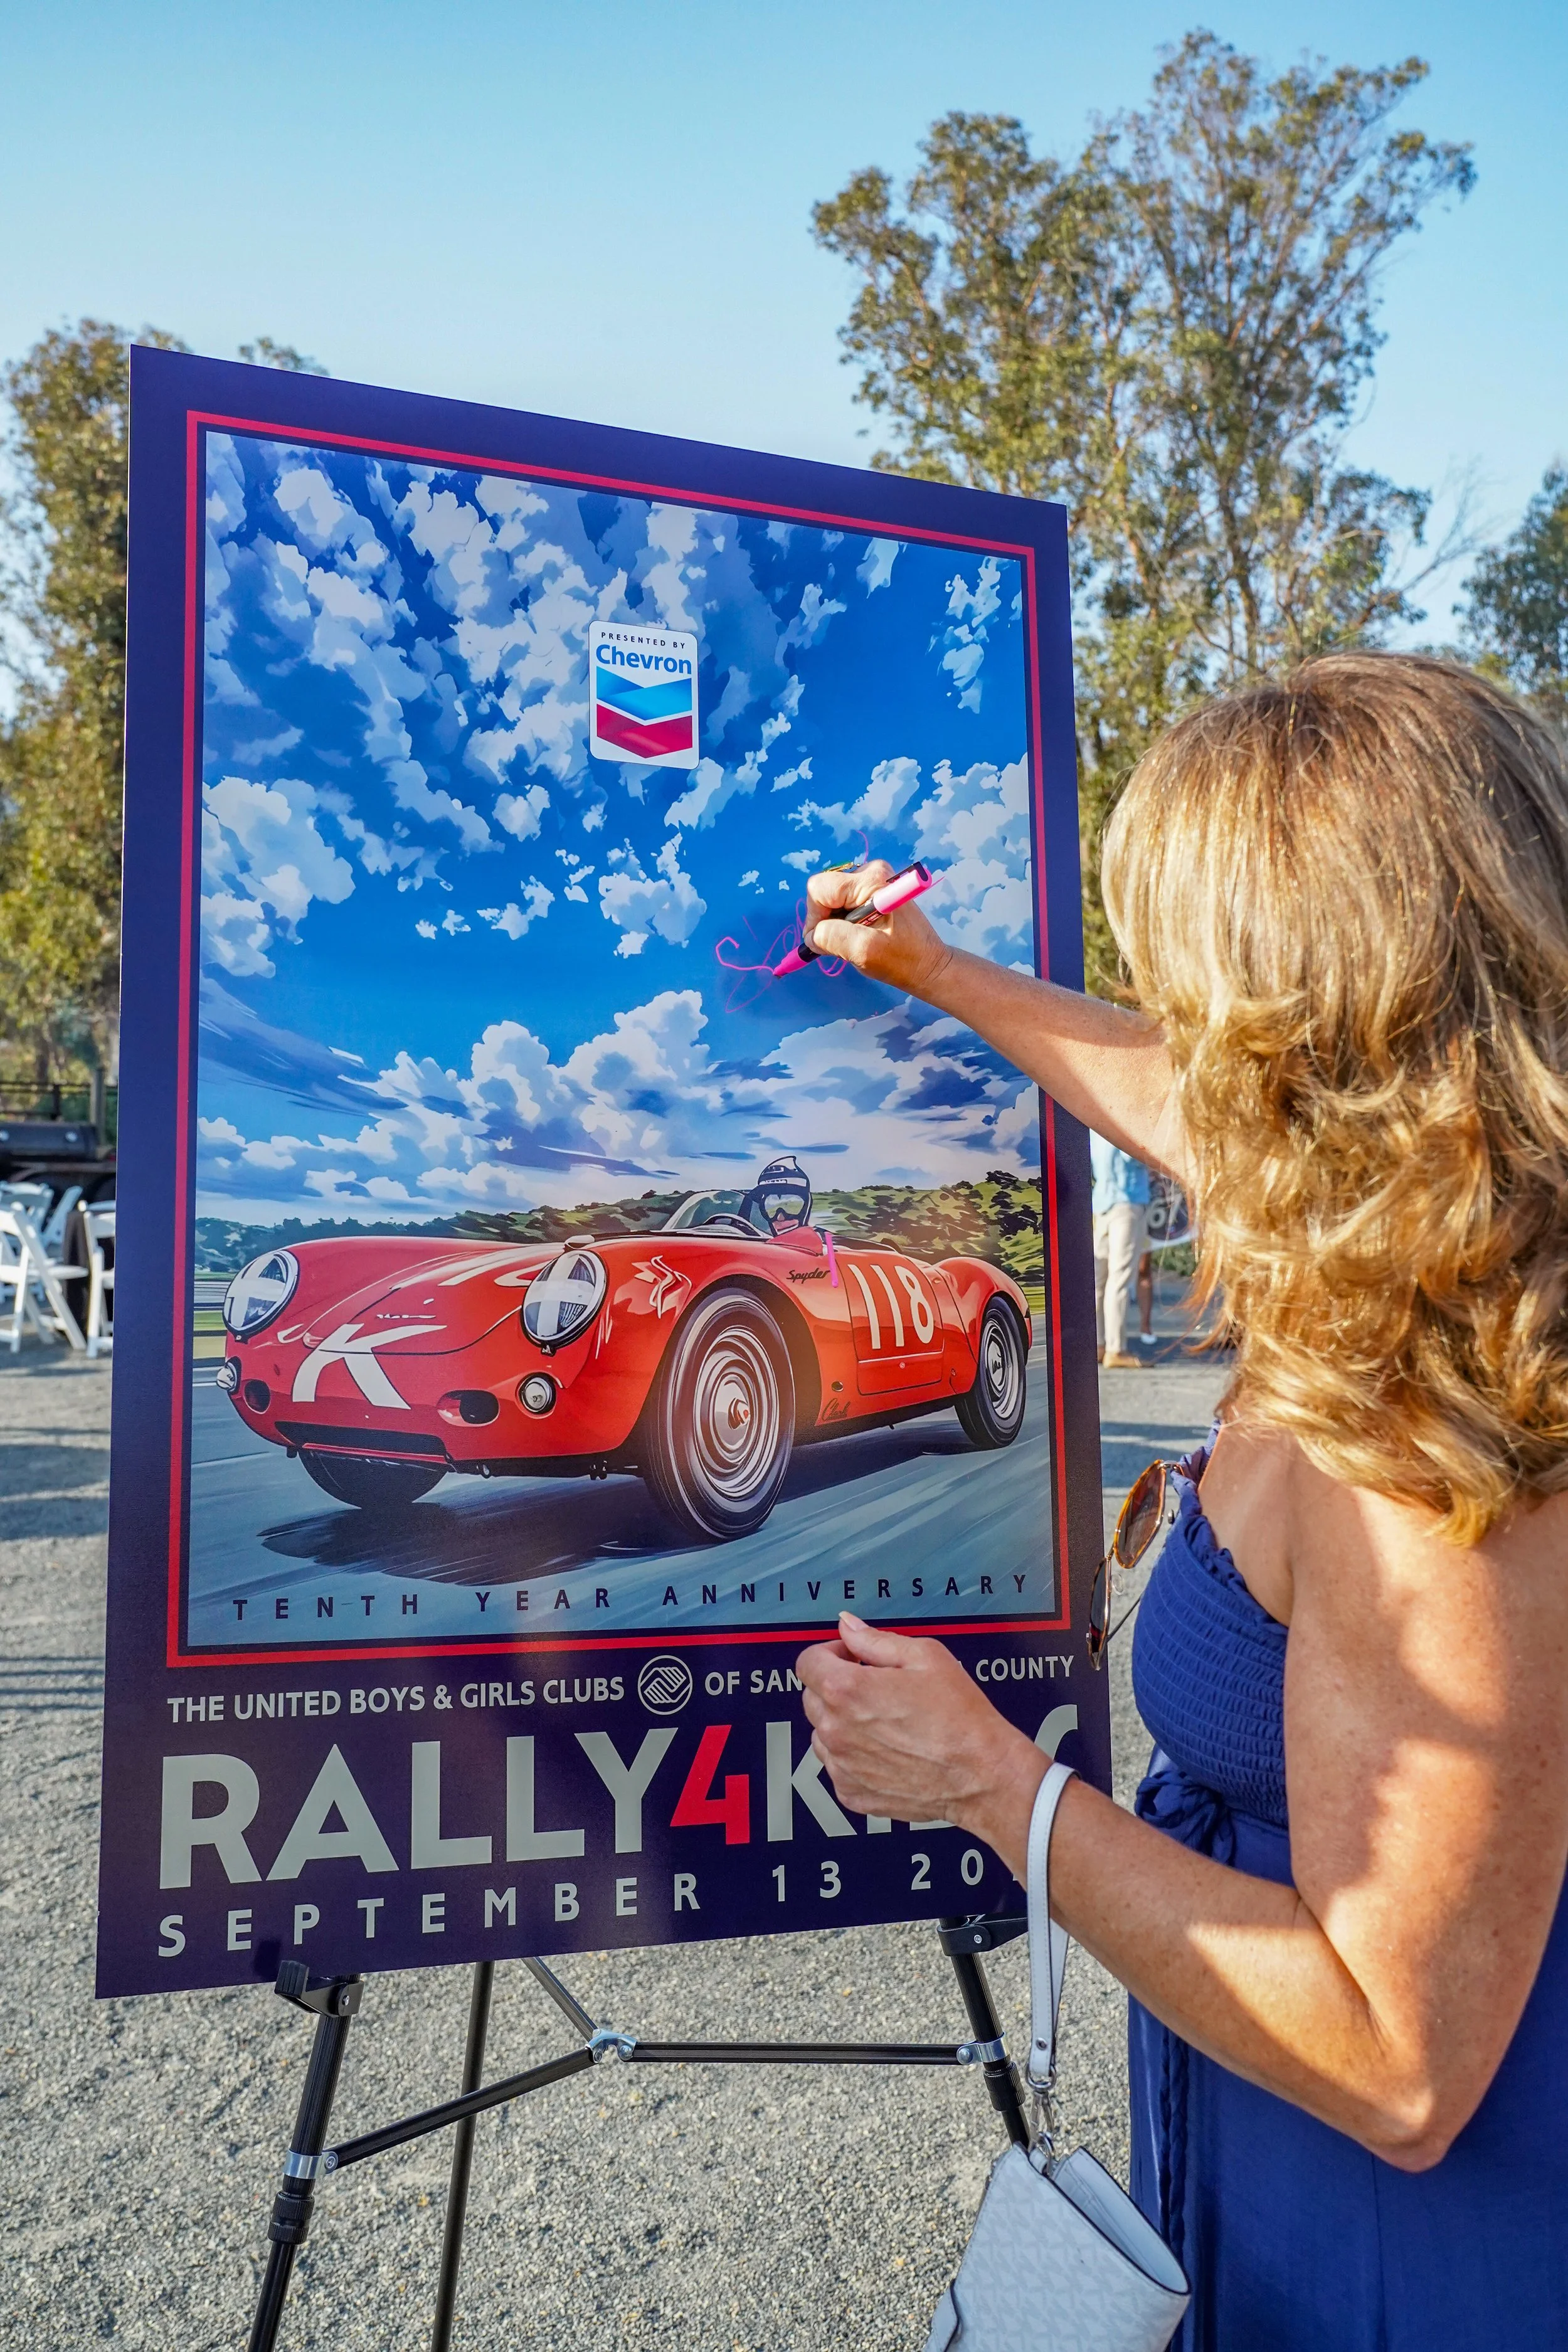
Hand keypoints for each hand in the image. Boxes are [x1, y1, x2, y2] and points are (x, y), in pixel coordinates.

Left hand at [796, 1614, 1044, 1856]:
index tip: (850, 1657)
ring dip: (841, 1721)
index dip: (829, 1653)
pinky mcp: (853, 1793)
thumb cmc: (959, 1718)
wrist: (981, 1773)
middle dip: (835, 1685)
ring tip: (881, 1720)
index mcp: (847, 1690)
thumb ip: (875, 1639)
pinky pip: (837, 1767)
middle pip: (812, 1697)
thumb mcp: (925, 1656)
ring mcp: (843, 1766)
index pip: (807, 1663)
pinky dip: (852, 1756)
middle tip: (872, 1686)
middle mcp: (837, 1731)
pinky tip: (884, 1748)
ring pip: (822, 1733)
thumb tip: (849, 1626)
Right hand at [804, 862, 954, 1000]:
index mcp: (870, 880)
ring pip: (832, 897)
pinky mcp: (875, 889)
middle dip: (825, 918)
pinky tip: (859, 933)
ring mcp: (874, 879)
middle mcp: (871, 871)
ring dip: (835, 921)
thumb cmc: (901, 959)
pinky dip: (844, 920)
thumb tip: (812, 936)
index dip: (814, 916)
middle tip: (841, 943)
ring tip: (854, 939)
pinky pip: (844, 901)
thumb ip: (832, 938)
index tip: (824, 940)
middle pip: (825, 890)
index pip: (820, 888)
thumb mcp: (863, 951)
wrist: (929, 965)